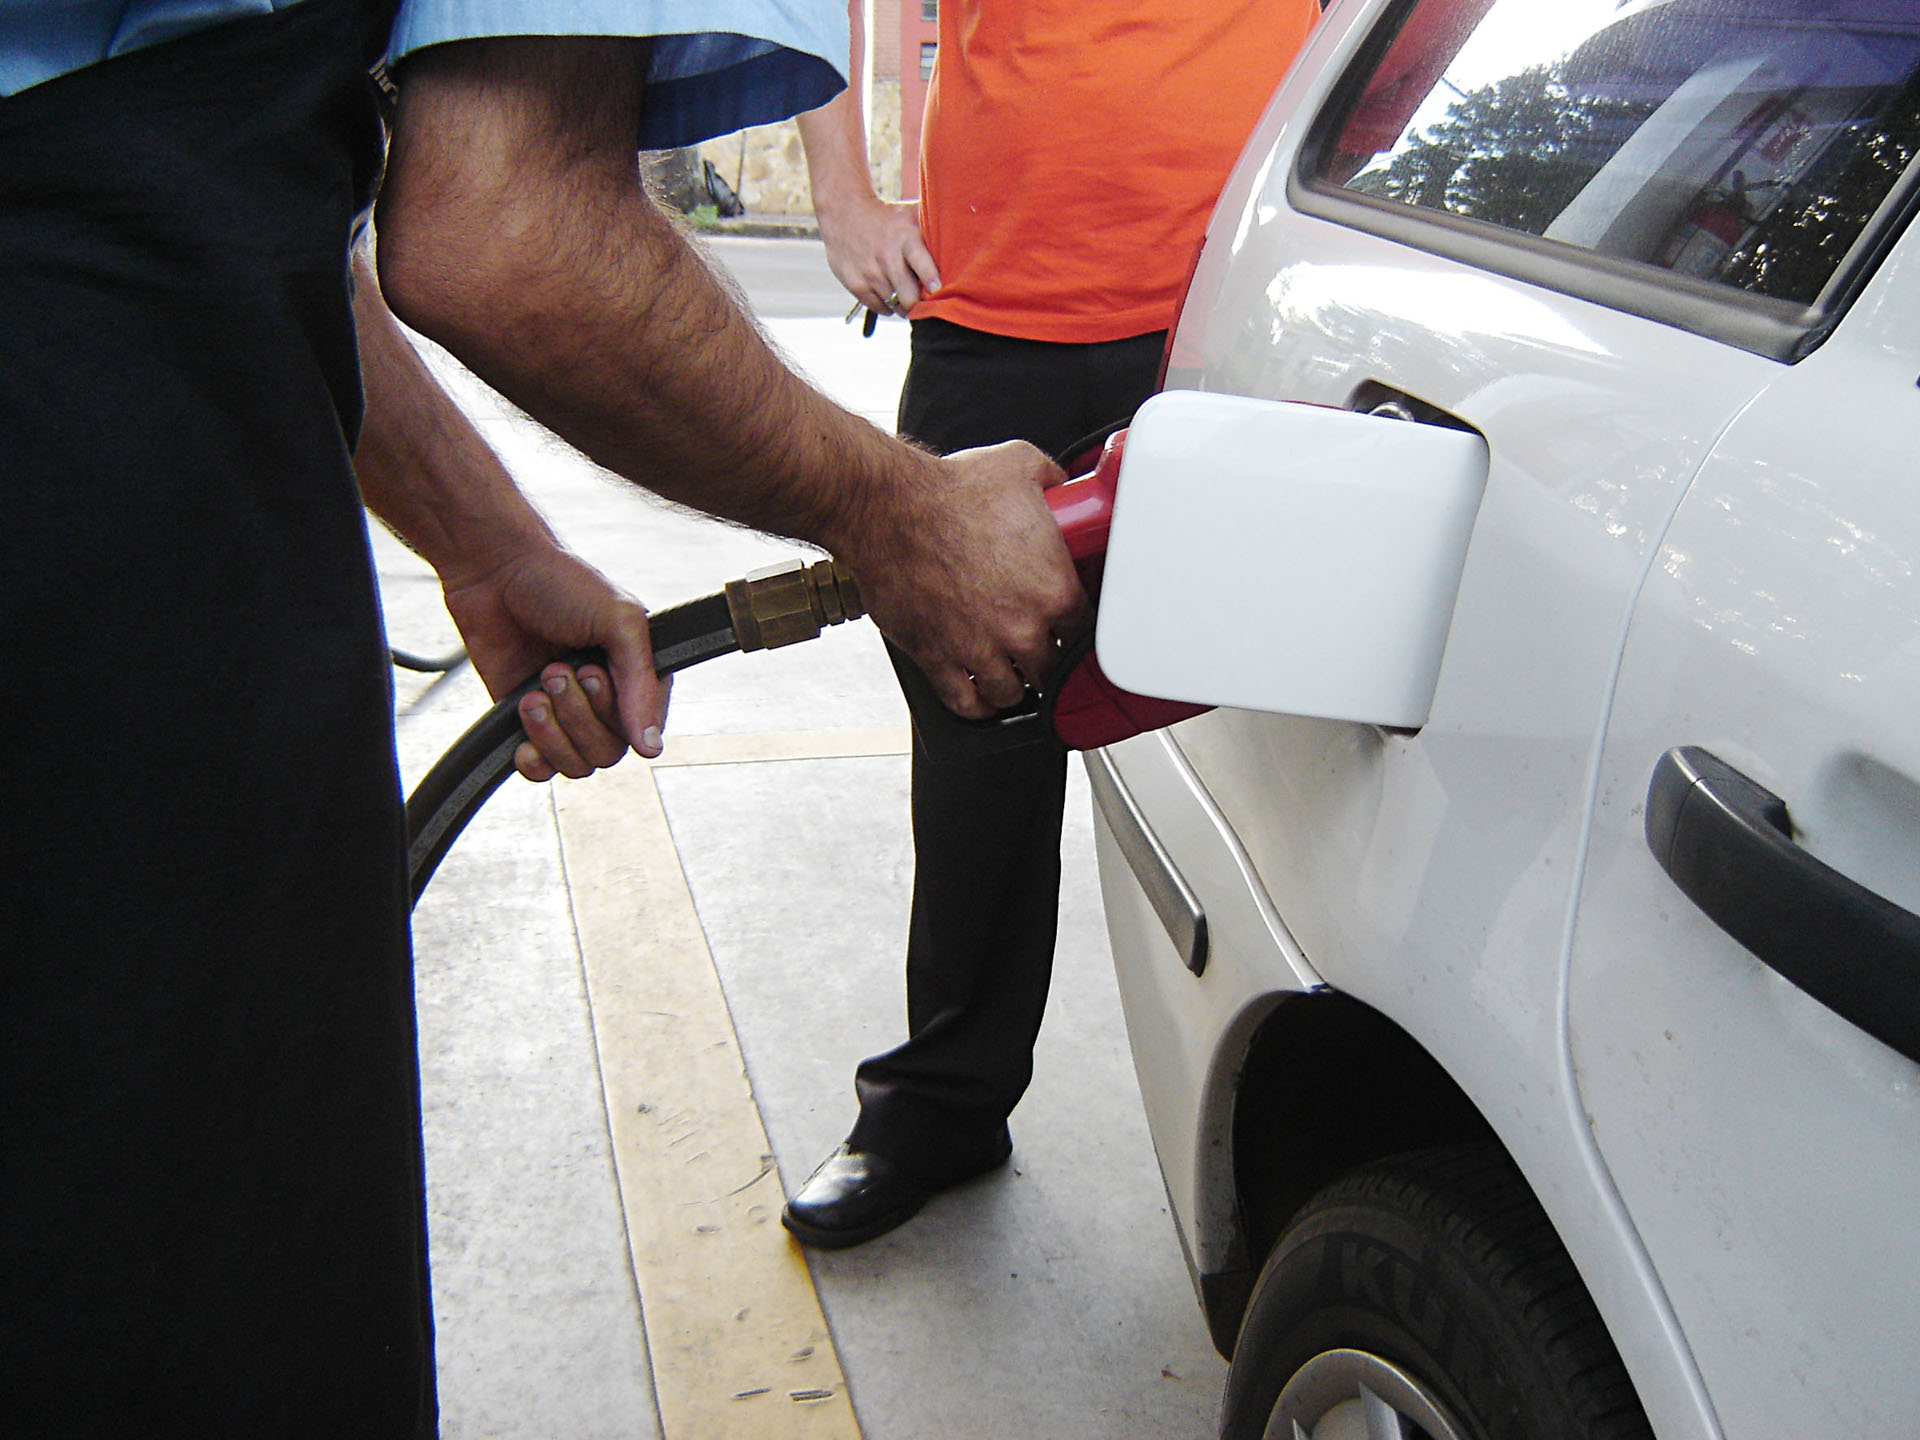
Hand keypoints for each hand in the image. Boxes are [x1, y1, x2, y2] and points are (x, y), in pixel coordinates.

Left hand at [439, 541, 667, 780]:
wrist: (494, 570)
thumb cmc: (560, 583)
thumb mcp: (619, 621)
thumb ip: (641, 683)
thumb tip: (651, 747)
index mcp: (638, 675)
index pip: (645, 730)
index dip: (617, 713)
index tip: (591, 671)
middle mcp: (607, 700)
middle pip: (609, 753)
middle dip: (578, 714)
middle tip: (556, 669)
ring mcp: (567, 714)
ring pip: (577, 765)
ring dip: (553, 730)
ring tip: (534, 689)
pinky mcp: (528, 723)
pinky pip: (542, 770)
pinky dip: (532, 757)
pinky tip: (523, 719)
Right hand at [818, 193, 940, 315]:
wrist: (843, 213)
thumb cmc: (885, 217)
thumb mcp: (909, 214)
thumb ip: (933, 229)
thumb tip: (964, 237)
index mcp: (905, 238)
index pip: (923, 267)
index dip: (933, 283)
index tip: (938, 290)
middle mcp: (887, 257)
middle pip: (909, 298)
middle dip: (919, 303)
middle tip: (923, 300)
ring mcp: (869, 272)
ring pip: (895, 305)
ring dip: (904, 305)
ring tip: (905, 294)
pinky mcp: (855, 283)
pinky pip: (879, 308)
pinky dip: (887, 306)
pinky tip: (889, 293)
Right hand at [847, 442, 1091, 717]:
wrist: (888, 508)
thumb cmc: (947, 491)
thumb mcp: (1019, 466)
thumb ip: (1053, 481)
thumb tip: (1063, 486)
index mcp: (1053, 589)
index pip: (1086, 630)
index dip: (1077, 628)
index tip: (1068, 626)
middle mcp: (1021, 628)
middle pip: (1052, 669)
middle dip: (1047, 660)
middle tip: (1038, 650)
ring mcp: (979, 649)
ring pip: (1012, 694)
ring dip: (1014, 686)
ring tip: (1012, 676)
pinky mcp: (938, 658)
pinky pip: (965, 703)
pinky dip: (975, 706)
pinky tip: (980, 697)